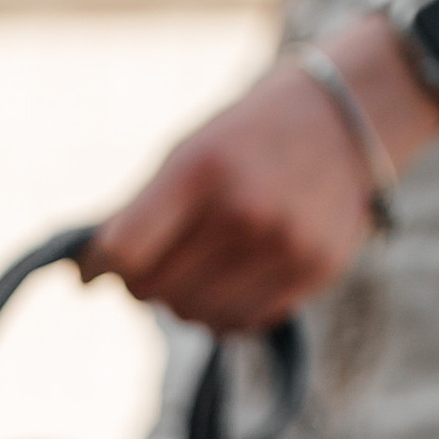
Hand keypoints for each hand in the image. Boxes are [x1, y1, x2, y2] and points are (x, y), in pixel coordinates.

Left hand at [84, 17, 438, 332]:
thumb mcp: (189, 150)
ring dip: (184, 299)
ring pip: (195, 315)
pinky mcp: (315, 272)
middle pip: (155, 291)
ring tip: (199, 265)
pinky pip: (241, 321)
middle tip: (154, 262)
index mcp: (202, 169)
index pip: (125, 252)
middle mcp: (245, 211)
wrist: (346, 117)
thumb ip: (143, 210)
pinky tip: (234, 276)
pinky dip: (224, 309)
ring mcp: (284, 246)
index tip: (94, 270)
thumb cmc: (247, 137)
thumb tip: (91, 273)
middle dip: (143, 282)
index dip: (101, 267)